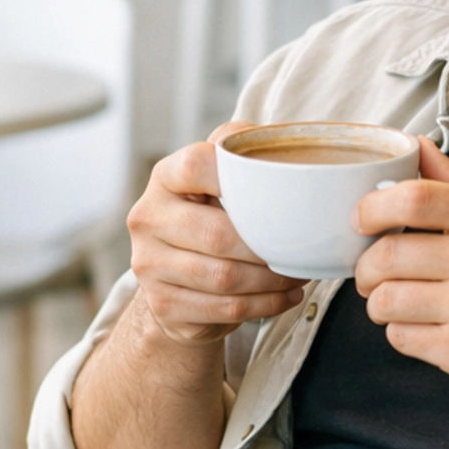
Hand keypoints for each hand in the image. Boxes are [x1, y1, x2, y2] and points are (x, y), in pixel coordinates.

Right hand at [127, 127, 304, 344]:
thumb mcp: (218, 181)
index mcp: (164, 179)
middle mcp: (148, 218)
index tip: (273, 191)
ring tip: (297, 275)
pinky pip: (224, 308)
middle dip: (267, 247)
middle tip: (299, 249)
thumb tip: (272, 140)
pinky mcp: (163, 304)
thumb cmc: (209, 220)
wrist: (177, 283)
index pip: (194, 165)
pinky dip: (264, 305)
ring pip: (224, 277)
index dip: (235, 175)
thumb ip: (238, 154)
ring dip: (271, 280)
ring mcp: (149, 265)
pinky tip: (284, 296)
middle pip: (217, 234)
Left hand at [352, 140, 448, 420]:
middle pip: (387, 255)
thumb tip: (415, 148)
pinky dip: (404, 333)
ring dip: (381, 303)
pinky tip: (428, 327)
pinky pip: (401, 338)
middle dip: (367, 266)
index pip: (415, 199)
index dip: (373, 207)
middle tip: (373, 271)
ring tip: (400, 301)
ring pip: (385, 301)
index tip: (364, 217)